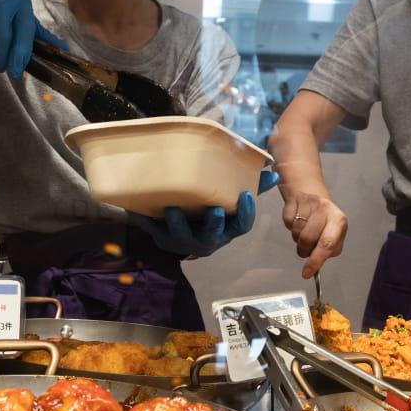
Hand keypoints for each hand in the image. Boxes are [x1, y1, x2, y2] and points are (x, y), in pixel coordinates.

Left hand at [129, 184, 263, 257]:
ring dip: (178, 224)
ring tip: (172, 209)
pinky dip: (146, 219)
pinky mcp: (161, 236)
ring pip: (182, 236)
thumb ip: (249, 186)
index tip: (246, 196)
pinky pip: (153, 230)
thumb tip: (271, 170)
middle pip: (213, 235)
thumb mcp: (230, 204)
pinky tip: (139, 208)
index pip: (242, 226)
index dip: (246, 213)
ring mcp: (183, 240)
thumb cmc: (208, 214)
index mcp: (226, 229)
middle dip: (213, 224)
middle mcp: (207, 239)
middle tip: (213, 210)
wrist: (177, 236)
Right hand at [281, 188, 347, 279]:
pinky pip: (287, 222)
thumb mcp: (333, 236)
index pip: (327, 244)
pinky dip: (290, 226)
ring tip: (304, 231)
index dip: (315, 261)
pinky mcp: (295, 200)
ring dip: (297, 239)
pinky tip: (298, 220)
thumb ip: (328, 251)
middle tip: (306, 249)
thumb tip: (314, 268)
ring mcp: (310, 203)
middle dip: (303, 250)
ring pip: (296, 232)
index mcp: (339, 221)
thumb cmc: (325, 222)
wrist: (314, 196)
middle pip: (307, 239)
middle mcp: (326, 209)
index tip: (306, 273)